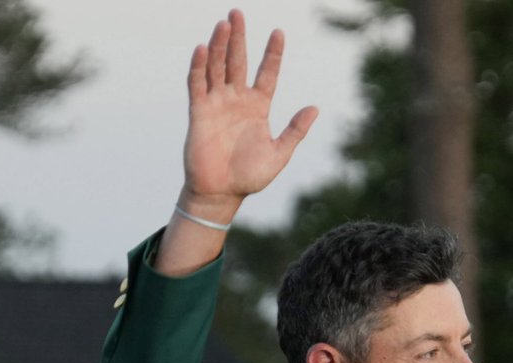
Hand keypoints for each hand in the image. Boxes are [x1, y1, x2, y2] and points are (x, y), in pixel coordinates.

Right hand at [180, 9, 317, 218]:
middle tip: (238, 12)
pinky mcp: (199, 112)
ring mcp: (217, 103)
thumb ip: (295, 131)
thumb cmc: (250, 176)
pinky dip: (199, 66)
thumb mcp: (279, 154)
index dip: (272, 54)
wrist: (222, 194)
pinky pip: (198, 84)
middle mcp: (237, 100)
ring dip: (219, 45)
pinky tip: (202, 48)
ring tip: (224, 24)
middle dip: (238, 38)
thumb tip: (315, 108)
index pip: (267, 74)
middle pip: (237, 61)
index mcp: (258, 108)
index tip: (279, 33)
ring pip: (217, 67)